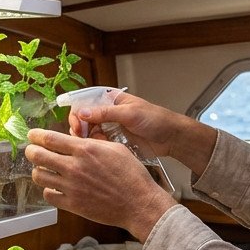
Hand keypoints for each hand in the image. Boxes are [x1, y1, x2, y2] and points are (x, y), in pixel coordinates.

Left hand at [25, 128, 176, 241]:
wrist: (138, 203)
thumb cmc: (131, 175)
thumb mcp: (115, 148)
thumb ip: (93, 142)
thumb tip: (77, 138)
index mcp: (85, 150)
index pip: (50, 139)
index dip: (36, 135)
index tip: (32, 135)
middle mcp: (75, 167)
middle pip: (38, 156)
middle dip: (31, 151)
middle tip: (31, 151)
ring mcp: (72, 187)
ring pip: (39, 176)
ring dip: (38, 171)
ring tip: (43, 169)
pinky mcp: (72, 204)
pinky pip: (48, 195)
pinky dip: (48, 190)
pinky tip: (54, 187)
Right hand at [69, 92, 217, 176]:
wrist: (171, 137)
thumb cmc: (155, 119)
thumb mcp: (130, 114)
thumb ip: (106, 113)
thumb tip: (82, 113)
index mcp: (110, 100)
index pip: (85, 103)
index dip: (78, 114)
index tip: (78, 125)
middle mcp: (107, 112)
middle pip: (83, 119)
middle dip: (80, 129)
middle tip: (83, 138)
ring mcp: (110, 127)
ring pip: (88, 133)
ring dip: (88, 139)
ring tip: (98, 143)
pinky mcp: (113, 141)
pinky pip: (97, 143)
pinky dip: (96, 146)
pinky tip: (103, 149)